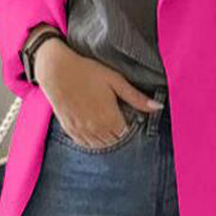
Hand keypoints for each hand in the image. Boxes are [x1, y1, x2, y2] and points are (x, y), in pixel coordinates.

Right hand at [33, 40, 162, 148]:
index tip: (128, 115)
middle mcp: (96, 129)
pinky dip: (91, 141)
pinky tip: (94, 130)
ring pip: (100, 145)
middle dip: (119, 133)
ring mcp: (81, 130)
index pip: (126, 134)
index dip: (129, 126)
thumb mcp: (116, 81)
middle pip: (114, 141)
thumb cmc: (87, 71)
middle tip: (118, 119)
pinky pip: (84, 144)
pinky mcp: (69, 129)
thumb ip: (136, 98)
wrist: (56, 69)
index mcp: (110, 118)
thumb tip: (158, 107)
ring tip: (106, 123)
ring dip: (106, 138)